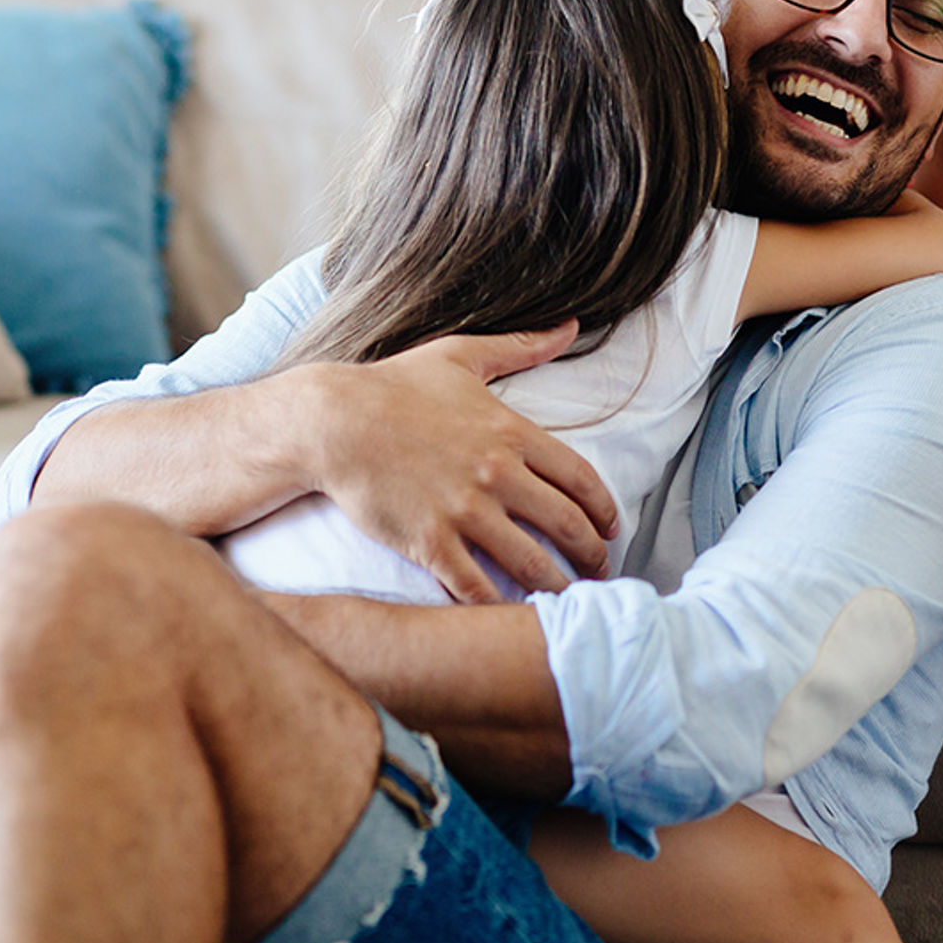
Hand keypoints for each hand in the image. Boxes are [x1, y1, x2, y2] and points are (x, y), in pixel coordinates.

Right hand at [295, 322, 619, 604]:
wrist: (330, 422)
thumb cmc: (393, 385)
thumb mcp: (461, 356)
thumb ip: (521, 346)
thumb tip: (570, 327)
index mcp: (511, 432)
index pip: (581, 479)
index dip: (604, 510)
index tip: (611, 529)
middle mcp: (496, 474)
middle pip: (566, 525)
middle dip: (591, 554)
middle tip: (600, 571)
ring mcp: (463, 511)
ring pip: (529, 563)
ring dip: (557, 587)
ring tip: (566, 600)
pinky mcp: (429, 542)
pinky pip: (475, 586)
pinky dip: (498, 606)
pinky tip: (510, 615)